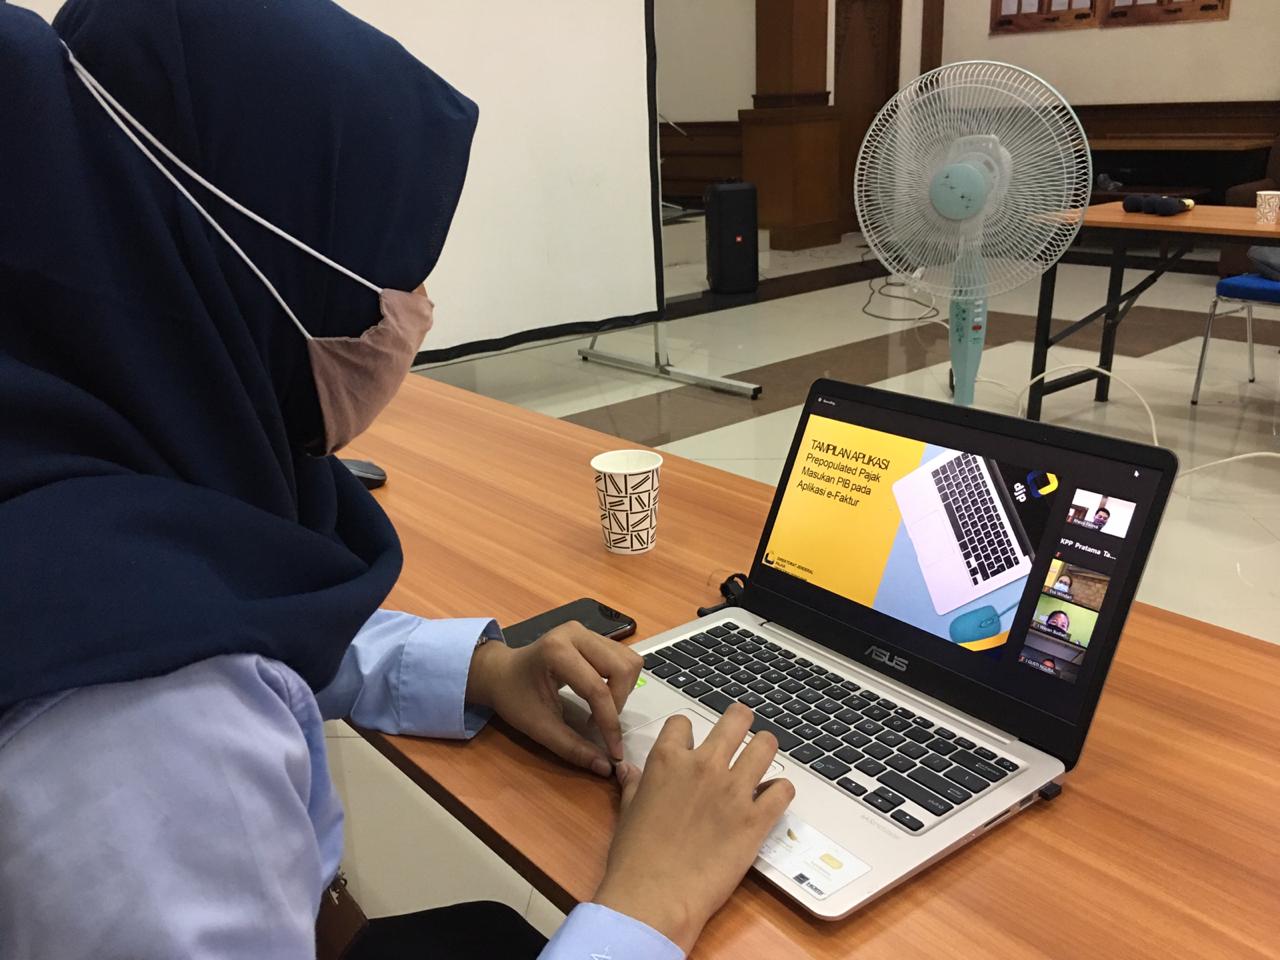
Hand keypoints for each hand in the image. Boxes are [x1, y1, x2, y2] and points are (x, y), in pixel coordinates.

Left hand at [465, 621, 642, 776]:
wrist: (500, 673)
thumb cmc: (514, 697)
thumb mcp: (539, 727)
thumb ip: (572, 747)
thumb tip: (605, 767)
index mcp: (557, 651)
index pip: (597, 689)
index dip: (609, 724)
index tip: (614, 751)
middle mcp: (576, 633)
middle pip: (622, 668)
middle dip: (619, 703)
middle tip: (603, 725)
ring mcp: (586, 631)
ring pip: (628, 661)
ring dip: (624, 690)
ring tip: (603, 710)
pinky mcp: (593, 635)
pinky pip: (622, 657)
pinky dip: (621, 681)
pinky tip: (602, 695)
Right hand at [593, 705, 794, 951]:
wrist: (655, 897)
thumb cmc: (635, 858)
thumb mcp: (628, 812)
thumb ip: (635, 784)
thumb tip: (628, 770)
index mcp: (667, 760)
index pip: (683, 723)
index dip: (687, 734)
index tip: (691, 746)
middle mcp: (703, 765)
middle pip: (735, 719)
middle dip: (740, 720)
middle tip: (742, 730)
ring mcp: (734, 790)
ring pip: (765, 745)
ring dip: (764, 749)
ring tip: (761, 758)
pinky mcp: (757, 818)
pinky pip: (783, 790)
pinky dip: (780, 792)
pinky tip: (771, 799)